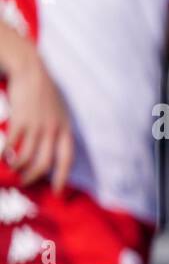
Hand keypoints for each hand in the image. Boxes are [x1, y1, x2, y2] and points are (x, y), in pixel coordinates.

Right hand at [2, 55, 73, 189]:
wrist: (31, 72)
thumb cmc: (44, 92)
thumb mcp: (59, 112)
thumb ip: (57, 129)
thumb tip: (51, 147)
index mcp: (65, 129)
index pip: (66, 159)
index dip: (62, 177)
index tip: (57, 192)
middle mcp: (53, 130)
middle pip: (45, 163)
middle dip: (34, 178)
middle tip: (25, 185)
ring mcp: (37, 126)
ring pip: (27, 158)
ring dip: (18, 169)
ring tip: (12, 172)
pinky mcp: (20, 121)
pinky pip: (12, 145)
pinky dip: (5, 155)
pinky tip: (1, 159)